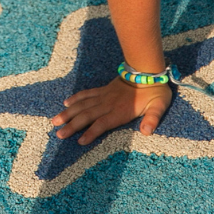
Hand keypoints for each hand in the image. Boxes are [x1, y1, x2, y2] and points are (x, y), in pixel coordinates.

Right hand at [51, 77, 172, 144]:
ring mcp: (104, 96)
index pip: (102, 123)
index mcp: (120, 111)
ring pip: (82, 105)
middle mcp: (108, 104)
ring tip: (55, 120)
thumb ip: (152, 119)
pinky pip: (86, 94)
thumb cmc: (155, 92)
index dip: (91, 132)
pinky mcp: (103, 90)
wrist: (148, 71)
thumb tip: (147, 132)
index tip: (79, 141)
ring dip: (68, 113)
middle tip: (58, 134)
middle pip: (87, 115)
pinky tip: (66, 103)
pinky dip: (75, 98)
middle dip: (72, 125)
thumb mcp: (159, 106)